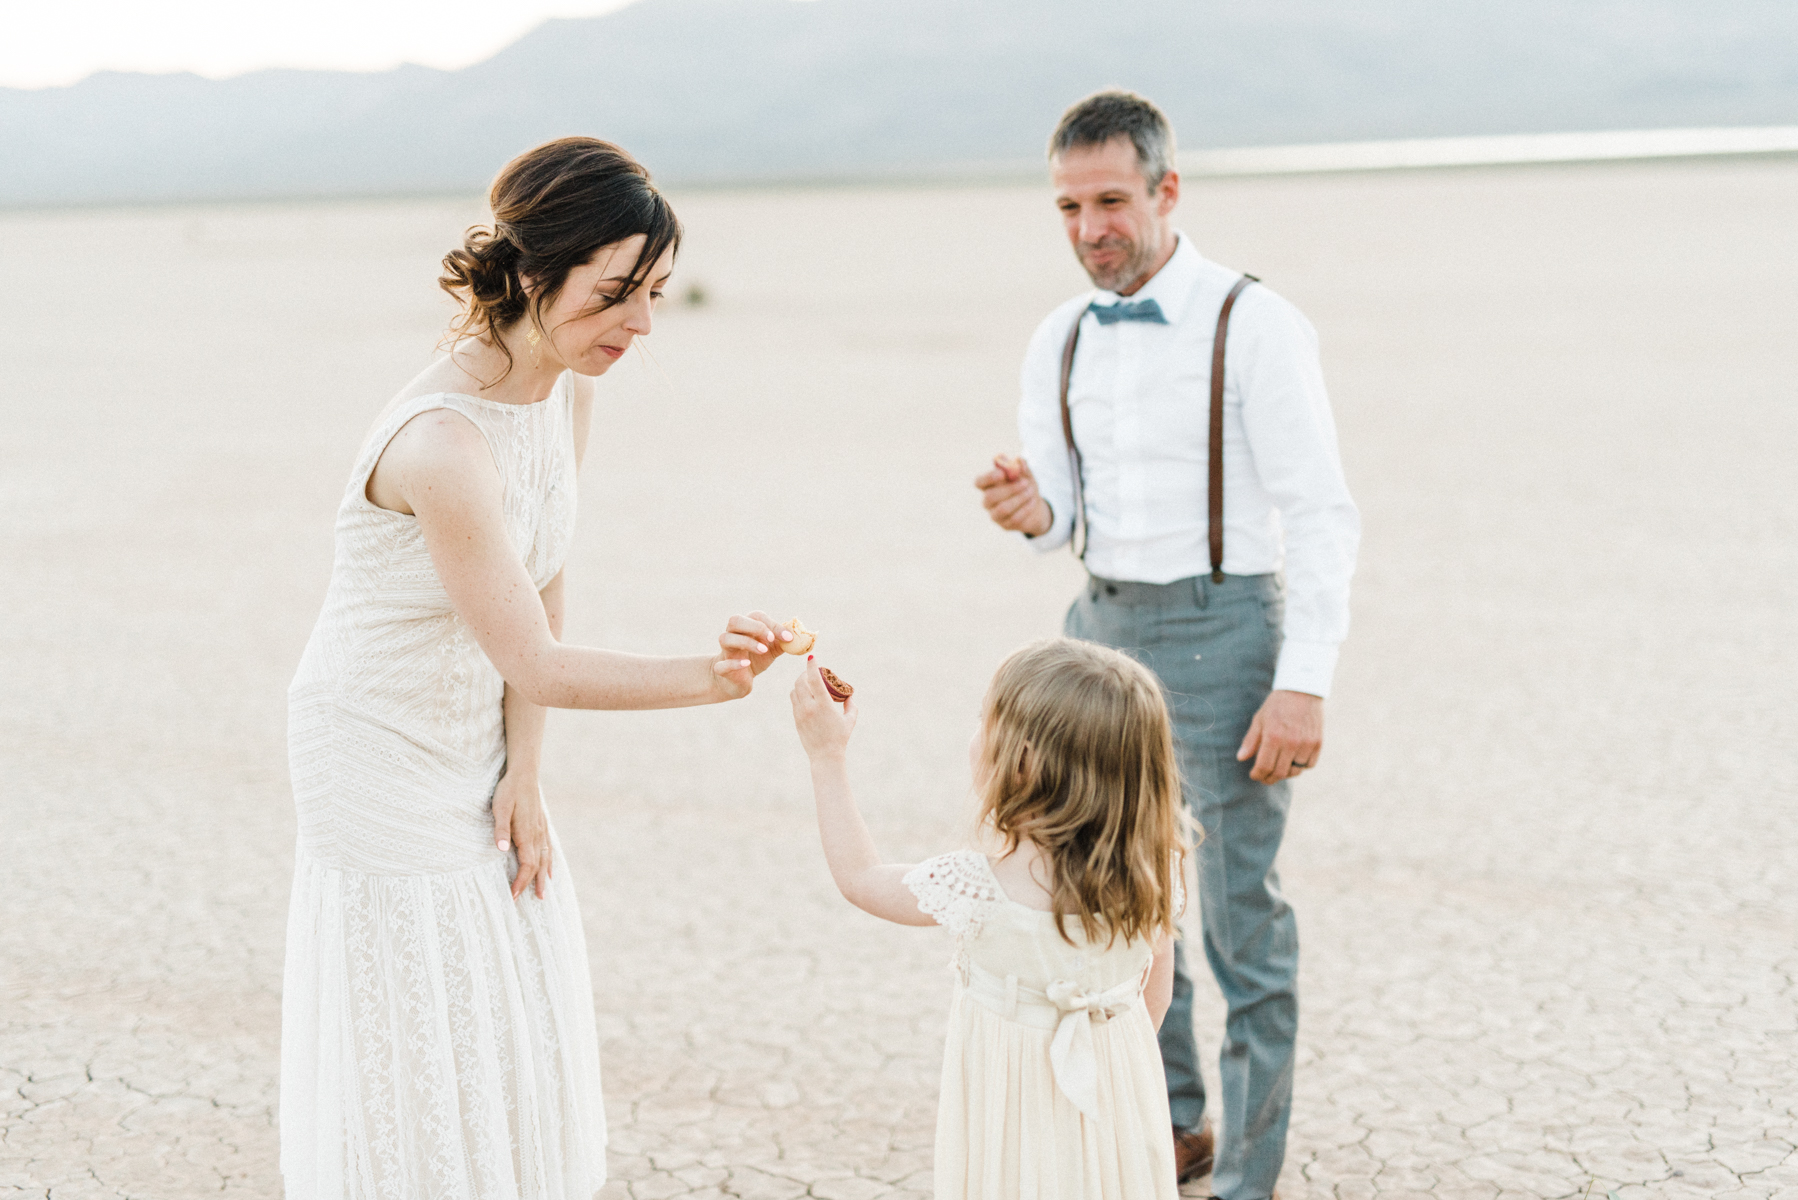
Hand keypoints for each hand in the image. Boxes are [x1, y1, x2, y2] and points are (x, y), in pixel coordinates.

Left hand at [492, 771, 551, 899]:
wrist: (524, 773)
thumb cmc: (509, 790)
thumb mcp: (500, 808)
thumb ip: (501, 830)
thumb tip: (501, 850)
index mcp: (527, 834)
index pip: (526, 865)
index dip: (521, 882)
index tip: (513, 896)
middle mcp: (537, 835)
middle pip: (538, 866)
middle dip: (533, 885)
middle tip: (529, 902)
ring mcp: (542, 830)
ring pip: (546, 859)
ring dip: (544, 877)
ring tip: (544, 894)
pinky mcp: (542, 824)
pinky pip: (548, 849)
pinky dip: (549, 862)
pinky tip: (550, 869)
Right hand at [711, 610, 789, 699]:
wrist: (739, 680)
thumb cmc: (755, 659)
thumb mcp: (772, 649)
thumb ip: (784, 641)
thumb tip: (800, 636)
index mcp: (746, 627)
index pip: (756, 616)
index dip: (772, 624)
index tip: (788, 637)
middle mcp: (732, 635)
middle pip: (735, 620)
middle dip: (755, 627)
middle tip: (771, 639)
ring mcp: (725, 651)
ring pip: (725, 638)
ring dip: (746, 642)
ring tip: (763, 650)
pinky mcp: (720, 669)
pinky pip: (721, 664)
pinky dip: (734, 663)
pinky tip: (748, 664)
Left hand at [790, 656, 857, 761]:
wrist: (825, 756)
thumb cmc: (840, 738)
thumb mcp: (850, 720)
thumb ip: (851, 705)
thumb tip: (849, 695)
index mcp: (823, 705)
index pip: (815, 680)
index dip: (812, 667)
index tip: (812, 658)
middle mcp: (809, 707)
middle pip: (800, 682)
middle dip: (804, 674)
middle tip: (810, 672)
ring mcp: (800, 713)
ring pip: (794, 691)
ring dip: (800, 683)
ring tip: (807, 683)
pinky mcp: (796, 719)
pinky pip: (794, 701)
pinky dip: (798, 694)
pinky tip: (805, 695)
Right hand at [974, 454, 1052, 535]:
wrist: (1035, 506)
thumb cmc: (1025, 486)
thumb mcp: (1026, 475)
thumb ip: (1022, 467)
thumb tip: (1019, 460)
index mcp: (988, 486)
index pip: (979, 482)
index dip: (988, 478)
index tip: (1002, 473)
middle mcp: (988, 501)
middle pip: (990, 496)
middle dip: (1009, 489)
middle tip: (1025, 483)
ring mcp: (995, 514)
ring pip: (1002, 509)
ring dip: (1019, 499)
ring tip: (1031, 491)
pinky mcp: (1005, 525)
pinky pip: (1014, 518)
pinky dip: (1025, 509)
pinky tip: (1033, 501)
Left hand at [1237, 690, 1323, 783]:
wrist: (1302, 690)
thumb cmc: (1277, 705)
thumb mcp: (1259, 719)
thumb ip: (1251, 740)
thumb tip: (1241, 758)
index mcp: (1273, 737)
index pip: (1264, 767)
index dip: (1258, 775)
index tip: (1254, 775)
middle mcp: (1290, 742)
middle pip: (1280, 773)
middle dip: (1269, 778)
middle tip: (1264, 778)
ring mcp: (1306, 744)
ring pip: (1295, 771)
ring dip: (1285, 773)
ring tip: (1278, 769)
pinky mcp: (1317, 743)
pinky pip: (1309, 765)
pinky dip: (1301, 766)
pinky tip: (1293, 760)